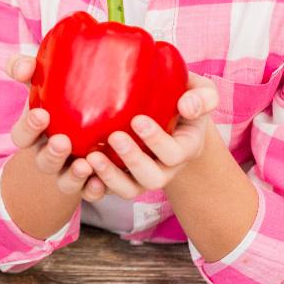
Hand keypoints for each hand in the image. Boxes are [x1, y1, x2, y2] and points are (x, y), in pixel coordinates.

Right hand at [6, 54, 106, 203]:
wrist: (81, 132)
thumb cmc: (57, 104)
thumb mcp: (40, 85)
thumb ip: (28, 70)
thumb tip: (25, 66)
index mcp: (34, 134)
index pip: (22, 135)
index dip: (28, 127)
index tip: (41, 114)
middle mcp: (48, 157)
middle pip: (44, 161)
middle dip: (52, 154)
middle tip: (62, 141)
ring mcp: (68, 173)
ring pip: (66, 181)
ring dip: (73, 176)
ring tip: (84, 165)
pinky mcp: (89, 185)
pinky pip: (90, 193)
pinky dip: (93, 190)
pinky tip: (100, 184)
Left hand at [83, 72, 219, 199]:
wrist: (167, 114)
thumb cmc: (183, 98)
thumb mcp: (200, 92)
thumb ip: (202, 97)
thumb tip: (187, 106)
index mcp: (185, 148)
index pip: (174, 153)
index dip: (157, 141)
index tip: (138, 120)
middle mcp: (164, 168)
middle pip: (152, 178)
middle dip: (133, 160)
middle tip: (115, 136)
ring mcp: (141, 176)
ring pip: (129, 189)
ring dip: (110, 176)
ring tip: (92, 157)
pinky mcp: (120, 177)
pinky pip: (107, 191)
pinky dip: (94, 186)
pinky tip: (80, 169)